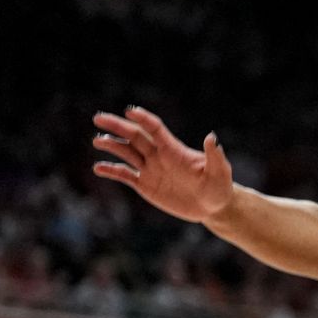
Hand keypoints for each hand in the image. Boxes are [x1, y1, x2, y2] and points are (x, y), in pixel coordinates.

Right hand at [92, 106, 235, 223]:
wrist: (213, 206)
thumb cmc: (219, 187)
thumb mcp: (220, 172)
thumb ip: (214, 155)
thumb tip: (212, 137)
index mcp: (174, 150)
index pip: (155, 129)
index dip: (143, 119)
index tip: (130, 111)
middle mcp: (158, 156)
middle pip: (135, 137)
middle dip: (117, 126)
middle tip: (99, 118)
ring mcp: (150, 169)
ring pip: (126, 153)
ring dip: (112, 145)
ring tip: (97, 141)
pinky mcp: (146, 185)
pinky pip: (125, 175)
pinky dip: (111, 171)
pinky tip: (98, 168)